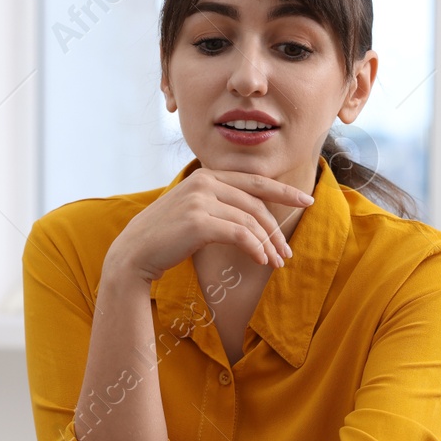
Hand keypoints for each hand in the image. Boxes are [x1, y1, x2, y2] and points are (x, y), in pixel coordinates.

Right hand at [106, 168, 313, 281]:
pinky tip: (261, 260)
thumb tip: (251, 217)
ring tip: (275, 263)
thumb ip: (218, 205)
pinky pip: (239, 234)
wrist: (134, 253)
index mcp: (206, 176)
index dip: (283, 192)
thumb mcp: (193, 212)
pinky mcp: (199, 221)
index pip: (254, 181)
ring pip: (250, 221)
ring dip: (267, 245)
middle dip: (275, 230)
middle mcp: (204, 182)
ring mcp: (200, 199)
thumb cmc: (165, 237)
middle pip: (256, 204)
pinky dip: (255, 248)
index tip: (306, 200)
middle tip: (286, 252)